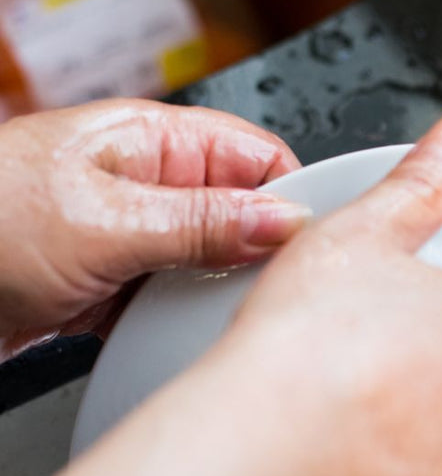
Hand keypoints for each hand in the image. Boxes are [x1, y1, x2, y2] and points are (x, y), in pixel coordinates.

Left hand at [0, 99, 308, 361]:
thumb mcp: (105, 223)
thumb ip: (202, 223)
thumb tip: (285, 219)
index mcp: (152, 139)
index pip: (259, 155)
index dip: (291, 198)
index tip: (304, 248)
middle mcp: (150, 182)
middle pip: (243, 210)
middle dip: (260, 251)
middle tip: (270, 291)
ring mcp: (133, 232)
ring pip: (213, 258)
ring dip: (218, 289)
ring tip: (223, 317)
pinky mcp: (115, 279)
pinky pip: (174, 295)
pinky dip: (181, 317)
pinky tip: (182, 335)